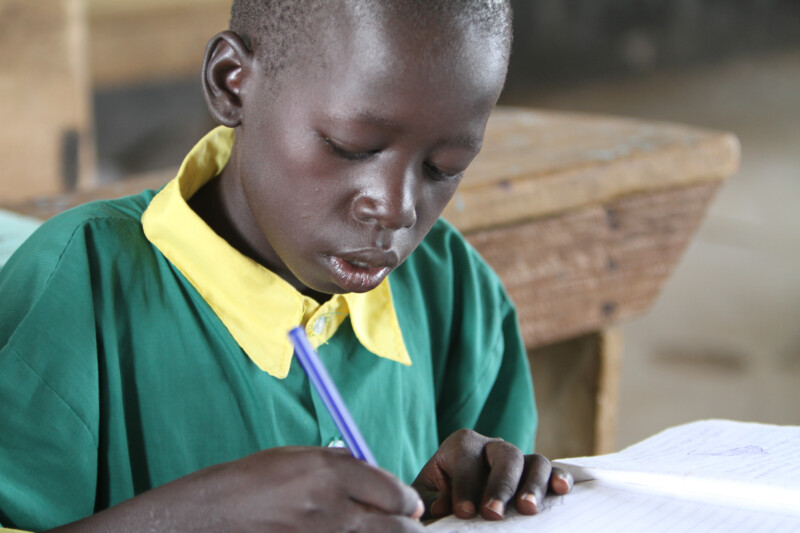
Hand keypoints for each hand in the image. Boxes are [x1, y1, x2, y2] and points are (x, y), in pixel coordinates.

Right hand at [48, 447, 424, 532]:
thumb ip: (340, 466)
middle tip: (403, 527)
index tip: (408, 508)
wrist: (206, 517)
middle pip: (400, 529)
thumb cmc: (249, 481)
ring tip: (372, 531)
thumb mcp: (296, 458)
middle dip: (407, 528)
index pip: (397, 494)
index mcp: (332, 472)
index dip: (408, 503)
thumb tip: (377, 478)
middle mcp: (335, 507)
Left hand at [412, 429, 572, 520]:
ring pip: (535, 461)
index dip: (465, 486)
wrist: (452, 501)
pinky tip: (562, 490)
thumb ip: (430, 501)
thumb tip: (441, 509)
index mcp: (461, 446)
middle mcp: (492, 447)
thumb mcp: (426, 498)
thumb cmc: (437, 499)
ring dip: (533, 485)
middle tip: (493, 513)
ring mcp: (517, 460)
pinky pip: (553, 471)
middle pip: (506, 455)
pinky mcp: (534, 476)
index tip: (463, 513)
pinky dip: (559, 477)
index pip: (467, 460)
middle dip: (501, 485)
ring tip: (528, 510)